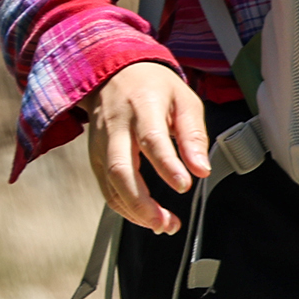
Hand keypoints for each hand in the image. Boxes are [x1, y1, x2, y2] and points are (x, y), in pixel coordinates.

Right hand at [85, 62, 208, 236]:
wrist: (113, 73)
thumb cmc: (154, 87)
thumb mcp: (184, 99)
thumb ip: (193, 135)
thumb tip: (202, 170)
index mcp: (142, 107)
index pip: (152, 139)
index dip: (167, 165)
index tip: (184, 185)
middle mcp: (116, 127)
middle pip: (121, 169)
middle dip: (142, 202)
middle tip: (166, 223)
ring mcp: (101, 144)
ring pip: (110, 185)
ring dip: (135, 212)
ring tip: (163, 225)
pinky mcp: (96, 158)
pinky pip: (106, 189)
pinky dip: (125, 208)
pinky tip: (146, 218)